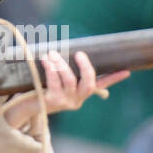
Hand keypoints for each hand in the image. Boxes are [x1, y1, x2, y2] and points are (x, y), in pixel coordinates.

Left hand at [1, 51, 128, 127]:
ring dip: (61, 63)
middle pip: (89, 83)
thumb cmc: (42, 87)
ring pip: (69, 80)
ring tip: (52, 53)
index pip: (101, 84)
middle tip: (79, 54)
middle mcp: (77, 99)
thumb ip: (66, 68)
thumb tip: (71, 47)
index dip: (114, 78)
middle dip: (85, 67)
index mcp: (81, 93)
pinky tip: (46, 59)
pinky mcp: (52, 101)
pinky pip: (55, 82)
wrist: (25, 105)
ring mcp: (65, 102)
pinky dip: (51, 68)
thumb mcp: (57, 79)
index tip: (127, 71)